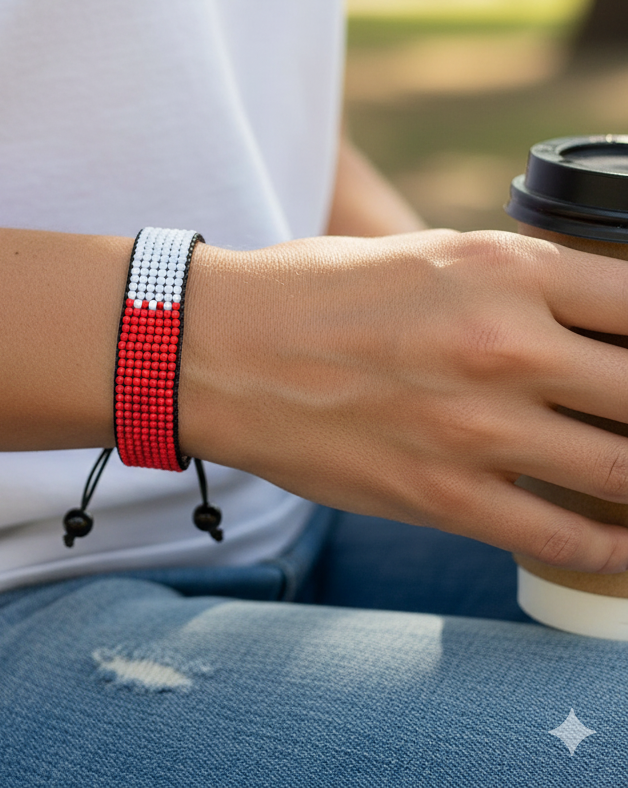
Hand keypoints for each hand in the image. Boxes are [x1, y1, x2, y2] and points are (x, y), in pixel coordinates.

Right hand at [181, 229, 627, 572]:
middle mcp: (504, 344)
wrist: (218, 349)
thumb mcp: (420, 256)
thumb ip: (506, 286)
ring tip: (624, 471)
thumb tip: (577, 323)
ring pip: (622, 471)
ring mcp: (475, 427)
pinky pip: (563, 538)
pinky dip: (608, 547)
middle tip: (625, 414)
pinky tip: (616, 541)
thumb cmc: (310, 292)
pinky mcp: (441, 495)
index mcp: (501, 268)